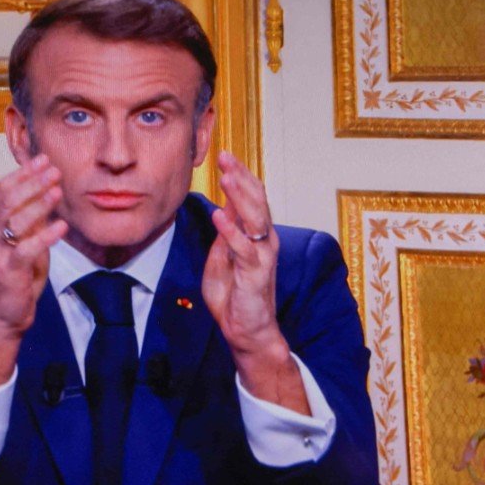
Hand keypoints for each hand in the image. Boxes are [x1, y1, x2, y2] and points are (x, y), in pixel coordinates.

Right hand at [0, 155, 66, 399]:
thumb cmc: (14, 277)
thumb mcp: (23, 243)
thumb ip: (31, 220)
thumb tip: (47, 192)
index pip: (4, 189)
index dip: (24, 172)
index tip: (44, 158)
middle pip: (8, 199)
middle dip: (32, 181)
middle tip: (53, 168)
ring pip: (15, 220)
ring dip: (38, 204)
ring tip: (57, 190)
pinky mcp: (9, 272)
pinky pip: (26, 250)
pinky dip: (44, 236)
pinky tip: (61, 227)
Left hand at [203, 152, 307, 413]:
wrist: (247, 330)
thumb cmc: (235, 293)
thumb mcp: (224, 254)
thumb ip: (227, 230)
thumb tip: (224, 202)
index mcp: (256, 233)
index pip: (251, 196)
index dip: (239, 175)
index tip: (224, 155)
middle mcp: (264, 240)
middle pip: (256, 201)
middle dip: (241, 177)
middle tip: (226, 156)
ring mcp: (262, 256)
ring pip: (255, 220)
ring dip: (240, 197)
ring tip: (226, 177)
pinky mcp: (256, 275)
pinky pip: (244, 250)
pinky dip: (232, 232)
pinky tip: (220, 216)